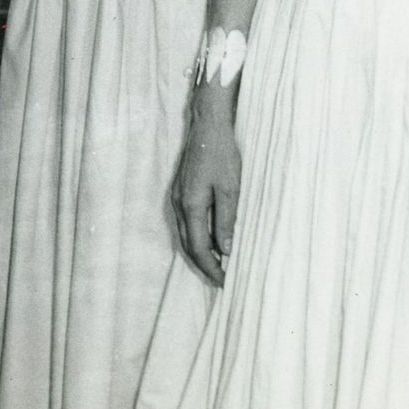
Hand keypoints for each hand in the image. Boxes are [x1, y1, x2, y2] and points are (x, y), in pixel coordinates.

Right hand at [171, 80, 240, 286]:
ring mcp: (177, 197)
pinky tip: (212, 240)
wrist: (208, 127)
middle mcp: (179, 204)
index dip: (212, 268)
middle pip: (187, 245)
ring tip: (219, 265)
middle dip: (204, 265)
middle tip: (222, 280)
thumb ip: (226, 220)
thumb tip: (226, 250)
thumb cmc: (222, 155)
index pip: (199, 248)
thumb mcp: (230, 189)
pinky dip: (198, 238)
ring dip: (200, 253)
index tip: (226, 282)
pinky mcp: (181, 191)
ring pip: (185, 235)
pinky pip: (187, 223)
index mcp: (191, 205)